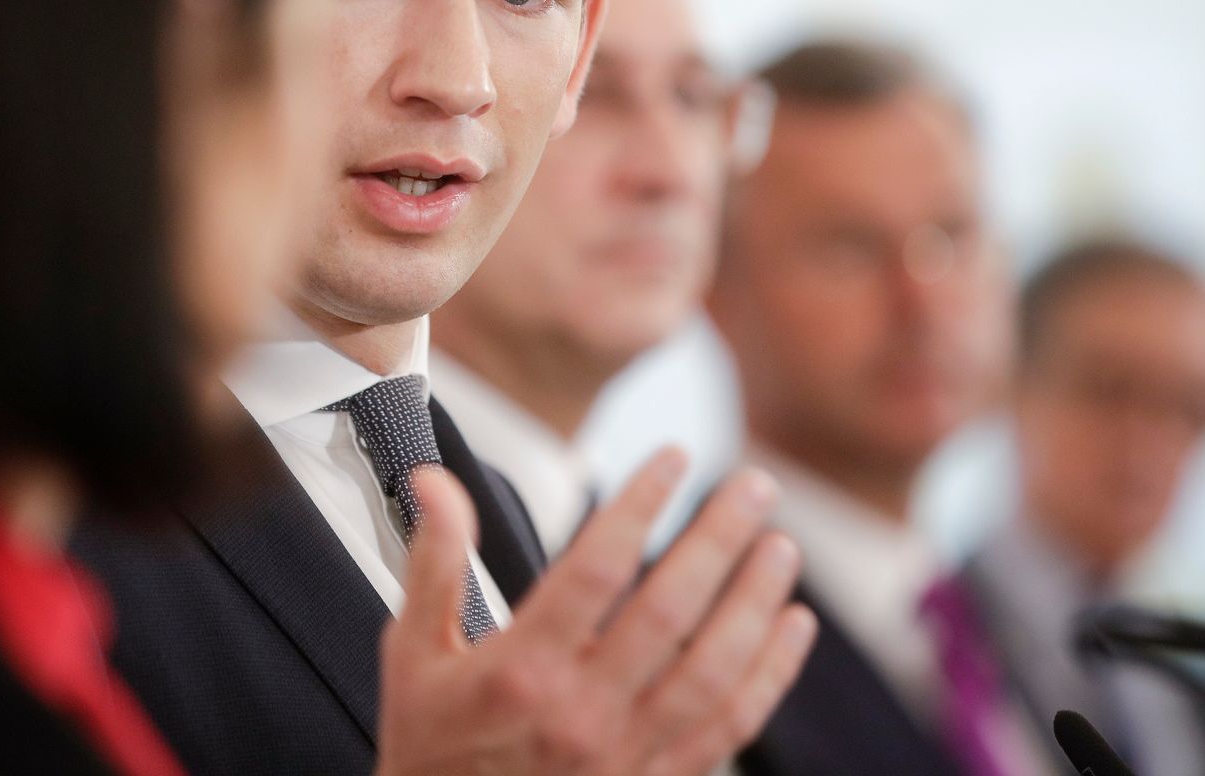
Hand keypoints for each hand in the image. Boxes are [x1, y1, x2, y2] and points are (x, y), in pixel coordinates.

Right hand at [374, 451, 815, 775]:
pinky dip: (770, 676)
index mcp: (521, 672)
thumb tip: (435, 483)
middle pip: (670, 611)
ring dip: (754, 603)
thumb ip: (434, 564)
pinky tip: (791, 628)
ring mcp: (626, 755)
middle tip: (754, 487)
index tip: (672, 459)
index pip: (596, 569)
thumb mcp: (413, 655)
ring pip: (714, 670)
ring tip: (780, 546)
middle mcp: (581, 714)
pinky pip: (728, 727)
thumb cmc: (430, 752)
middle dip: (720, 540)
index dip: (640, 506)